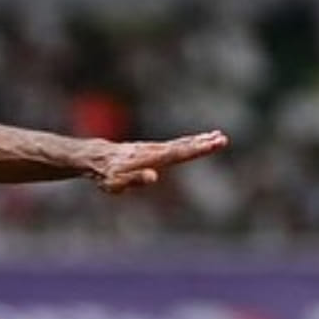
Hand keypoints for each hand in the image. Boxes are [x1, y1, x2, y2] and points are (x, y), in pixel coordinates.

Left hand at [90, 129, 228, 193]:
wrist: (95, 157)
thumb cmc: (106, 174)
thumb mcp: (116, 183)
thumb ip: (134, 179)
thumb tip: (153, 177)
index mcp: (149, 158)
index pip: (177, 154)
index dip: (196, 149)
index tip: (214, 143)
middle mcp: (153, 150)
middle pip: (182, 146)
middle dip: (202, 143)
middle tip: (222, 139)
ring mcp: (153, 148)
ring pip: (180, 143)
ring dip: (199, 140)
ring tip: (218, 136)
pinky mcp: (152, 149)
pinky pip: (174, 145)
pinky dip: (189, 142)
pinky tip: (198, 141)